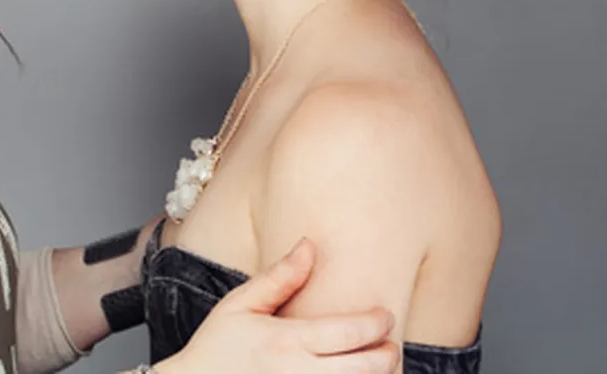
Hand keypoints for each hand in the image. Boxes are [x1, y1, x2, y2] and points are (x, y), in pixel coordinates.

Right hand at [155, 239, 398, 373]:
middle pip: (366, 368)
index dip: (377, 323)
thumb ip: (279, 277)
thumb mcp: (239, 305)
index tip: (385, 315)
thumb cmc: (216, 346)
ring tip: (375, 365)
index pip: (351, 333)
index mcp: (287, 341)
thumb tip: (309, 245)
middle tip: (390, 344)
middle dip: (388, 355)